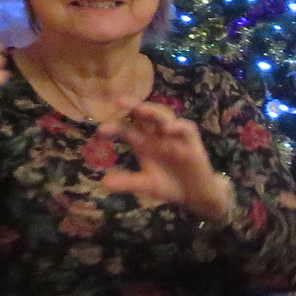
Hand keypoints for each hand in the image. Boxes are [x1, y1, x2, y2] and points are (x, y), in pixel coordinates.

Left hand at [98, 102, 236, 222]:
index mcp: (143, 142)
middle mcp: (157, 135)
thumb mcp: (146, 185)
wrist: (194, 195)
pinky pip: (187, 128)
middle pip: (145, 114)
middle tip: (118, 101)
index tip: (101, 131)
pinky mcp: (192, 143)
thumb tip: (103, 183)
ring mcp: (175, 137)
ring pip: (165, 115)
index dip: (114, 126)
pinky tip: (167, 128)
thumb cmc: (169, 185)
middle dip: (133, 105)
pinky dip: (178, 126)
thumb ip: (127, 182)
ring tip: (140, 109)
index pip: (126, 128)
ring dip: (153, 110)